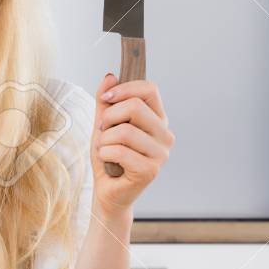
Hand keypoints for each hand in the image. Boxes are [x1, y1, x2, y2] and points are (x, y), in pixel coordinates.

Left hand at [90, 73, 173, 212]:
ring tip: (106, 149)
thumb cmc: (108, 157)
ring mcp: (161, 154)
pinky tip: (108, 162)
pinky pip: (119, 151)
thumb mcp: (103, 124)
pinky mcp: (150, 170)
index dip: (124, 89)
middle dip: (109, 117)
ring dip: (104, 140)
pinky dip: (104, 154)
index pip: (150, 89)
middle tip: (103, 131)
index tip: (106, 98)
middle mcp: (165, 135)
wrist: (107, 191)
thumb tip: (110, 76)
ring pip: (124, 131)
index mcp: (158, 119)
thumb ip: (106, 101)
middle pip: (135, 107)